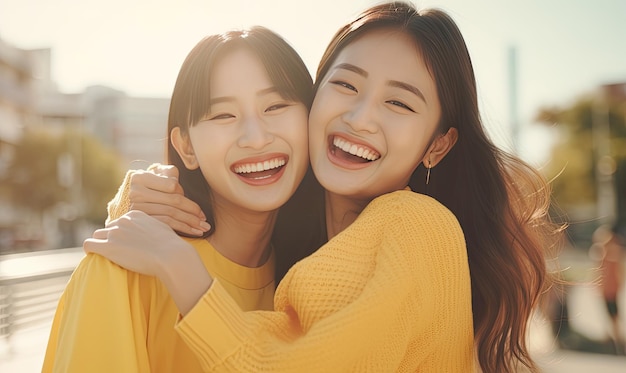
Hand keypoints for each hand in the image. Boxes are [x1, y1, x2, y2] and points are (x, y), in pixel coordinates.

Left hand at [85, 211, 212, 314]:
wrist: (171, 255)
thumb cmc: (171, 246)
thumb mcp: (162, 228)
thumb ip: (151, 227)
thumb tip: (152, 234)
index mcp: (135, 214)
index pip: (121, 222)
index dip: (122, 234)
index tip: (127, 244)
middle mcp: (123, 221)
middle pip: (108, 229)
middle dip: (111, 239)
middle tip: (119, 252)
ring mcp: (115, 233)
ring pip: (97, 236)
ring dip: (101, 244)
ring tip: (108, 255)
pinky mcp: (108, 247)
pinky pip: (89, 244)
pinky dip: (90, 249)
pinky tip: (94, 256)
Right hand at [129, 165, 209, 235]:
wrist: (135, 196)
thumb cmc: (154, 183)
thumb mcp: (161, 173)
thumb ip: (171, 174)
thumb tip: (180, 189)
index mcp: (141, 177)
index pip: (171, 186)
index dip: (187, 196)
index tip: (199, 208)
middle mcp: (136, 192)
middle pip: (172, 201)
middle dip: (192, 211)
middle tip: (205, 219)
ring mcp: (137, 208)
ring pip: (170, 214)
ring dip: (190, 222)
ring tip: (203, 227)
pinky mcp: (141, 220)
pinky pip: (164, 224)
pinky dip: (181, 228)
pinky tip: (193, 231)